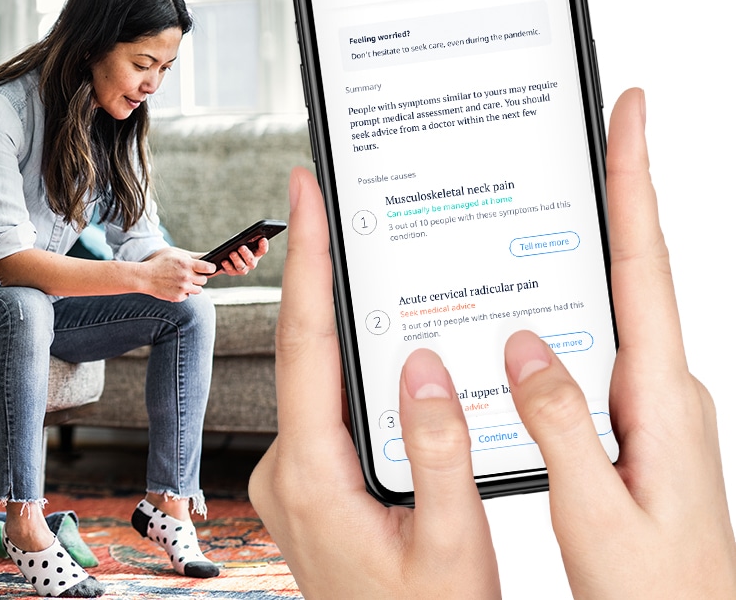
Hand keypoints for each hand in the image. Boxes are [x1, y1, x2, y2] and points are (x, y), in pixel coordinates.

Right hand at [142, 247, 214, 301]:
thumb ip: (188, 257)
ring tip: (183, 281)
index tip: (209, 269)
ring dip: (193, 286)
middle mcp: (187, 276)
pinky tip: (174, 287)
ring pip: (198, 290)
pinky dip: (183, 292)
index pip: (208, 268)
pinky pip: (187, 295)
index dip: (210, 268)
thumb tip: (203, 260)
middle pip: (204, 280)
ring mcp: (183, 288)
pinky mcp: (178, 297)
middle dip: (199, 277)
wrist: (144, 277)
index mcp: (187, 264)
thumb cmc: (158, 262)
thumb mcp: (173, 253)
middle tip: (191, 275)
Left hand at [213, 238, 268, 276]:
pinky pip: (230, 270)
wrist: (224, 257)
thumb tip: (253, 234)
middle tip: (241, 247)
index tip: (262, 239)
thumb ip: (248, 237)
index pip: (262, 250)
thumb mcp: (243, 241)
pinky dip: (227, 265)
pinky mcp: (232, 272)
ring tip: (232, 253)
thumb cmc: (236, 246)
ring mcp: (242, 269)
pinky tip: (224, 261)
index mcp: (256, 253)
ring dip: (236, 259)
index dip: (263, 245)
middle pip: (251, 260)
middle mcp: (251, 263)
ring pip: (241, 266)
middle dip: (246, 253)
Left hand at [248, 165, 499, 598]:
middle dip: (326, 279)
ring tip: (375, 264)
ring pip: (321, 385)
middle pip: (309, 355)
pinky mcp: (310, 485)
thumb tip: (425, 364)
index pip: (305, 345)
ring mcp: (293, 479)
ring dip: (351, 332)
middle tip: (338, 204)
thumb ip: (438, 450)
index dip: (305, 261)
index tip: (302, 196)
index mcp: (311, 476)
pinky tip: (397, 359)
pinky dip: (360, 381)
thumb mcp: (452, 543)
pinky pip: (331, 414)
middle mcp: (286, 471)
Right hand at [503, 88, 735, 597]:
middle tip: (592, 133)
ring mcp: (651, 406)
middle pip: (633, 270)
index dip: (635, 185)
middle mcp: (664, 390)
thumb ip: (559, 422)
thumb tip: (525, 344)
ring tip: (546, 211)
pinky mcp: (632, 424)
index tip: (631, 117)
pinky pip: (593, 353)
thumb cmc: (660, 587)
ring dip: (583, 256)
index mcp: (662, 399)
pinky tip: (532, 325)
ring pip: (608, 313)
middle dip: (616, 193)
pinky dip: (564, 320)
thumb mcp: (596, 511)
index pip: (646, 268)